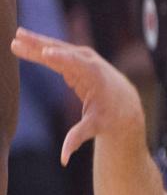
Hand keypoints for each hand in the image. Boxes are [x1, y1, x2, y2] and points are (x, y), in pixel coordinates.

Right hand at [9, 28, 143, 163]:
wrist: (124, 104)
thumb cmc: (109, 117)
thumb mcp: (95, 127)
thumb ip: (77, 138)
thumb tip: (64, 159)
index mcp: (96, 77)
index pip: (77, 65)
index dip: (62, 59)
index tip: (46, 54)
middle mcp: (91, 62)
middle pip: (62, 52)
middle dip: (41, 46)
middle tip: (17, 40)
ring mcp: (84, 58)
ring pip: (57, 48)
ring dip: (36, 42)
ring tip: (15, 36)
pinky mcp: (77, 58)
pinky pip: (56, 51)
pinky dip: (40, 46)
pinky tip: (22, 40)